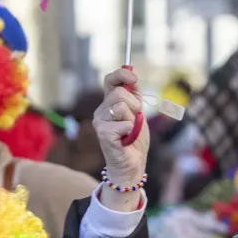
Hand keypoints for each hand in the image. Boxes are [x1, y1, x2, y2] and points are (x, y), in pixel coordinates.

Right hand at [94, 68, 148, 211]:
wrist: (132, 164)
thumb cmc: (134, 140)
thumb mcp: (138, 113)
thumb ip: (134, 95)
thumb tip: (132, 74)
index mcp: (109, 103)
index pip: (110, 80)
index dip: (121, 74)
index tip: (133, 77)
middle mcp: (101, 110)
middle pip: (119, 93)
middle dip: (134, 105)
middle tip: (136, 120)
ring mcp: (100, 121)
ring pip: (121, 106)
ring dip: (133, 119)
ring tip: (130, 131)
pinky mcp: (103, 133)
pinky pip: (125, 123)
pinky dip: (131, 132)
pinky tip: (126, 140)